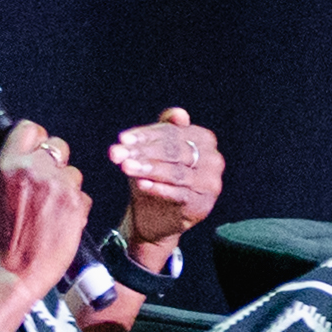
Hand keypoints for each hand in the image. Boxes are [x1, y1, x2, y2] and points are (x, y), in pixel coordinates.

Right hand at [0, 120, 86, 326]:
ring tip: (50, 209)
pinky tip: (60, 220)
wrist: (17, 270)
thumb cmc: (4, 238)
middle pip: (57, 145)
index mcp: (8, 166)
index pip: (29, 128)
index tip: (36, 148)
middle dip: (54, 162)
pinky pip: (82, 194)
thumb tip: (13, 149)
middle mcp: (34, 171)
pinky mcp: (77, 203)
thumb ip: (4, 168)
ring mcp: (58, 186)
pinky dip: (75, 206)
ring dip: (65, 186)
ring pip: (72, 172)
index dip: (35, 138)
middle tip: (46, 182)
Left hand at [106, 106, 222, 256]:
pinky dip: (158, 188)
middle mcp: (214, 160)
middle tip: (118, 154)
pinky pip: (179, 194)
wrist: (157, 217)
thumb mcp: (156, 151)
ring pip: (176, 172)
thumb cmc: (156, 177)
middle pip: (174, 151)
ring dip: (148, 169)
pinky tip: (141, 185)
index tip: (122, 139)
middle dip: (143, 151)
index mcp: (205, 140)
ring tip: (126, 167)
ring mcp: (210, 183)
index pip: (173, 133)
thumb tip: (179, 114)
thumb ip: (164, 130)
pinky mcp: (202, 205)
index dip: (146, 135)